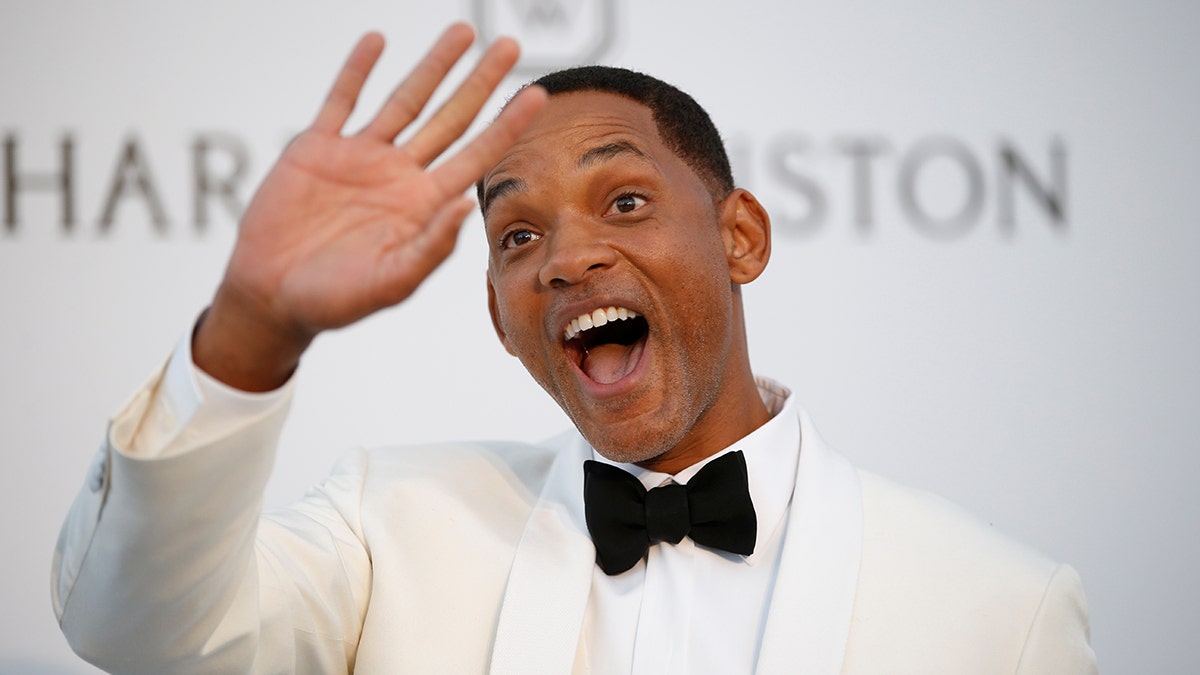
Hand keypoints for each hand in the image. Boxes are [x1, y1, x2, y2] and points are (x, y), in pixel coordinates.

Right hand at [193, 24, 546, 390]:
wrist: (271, 296)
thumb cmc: (334, 301)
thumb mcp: (391, 282)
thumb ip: (432, 246)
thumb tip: (468, 205)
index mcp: (423, 206)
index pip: (477, 155)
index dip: (508, 125)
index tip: (539, 95)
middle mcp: (399, 175)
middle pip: (451, 117)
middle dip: (480, 81)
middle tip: (510, 45)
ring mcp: (360, 157)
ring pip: (405, 100)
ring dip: (433, 65)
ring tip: (462, 32)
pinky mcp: (316, 149)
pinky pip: (341, 100)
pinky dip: (357, 70)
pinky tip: (377, 41)